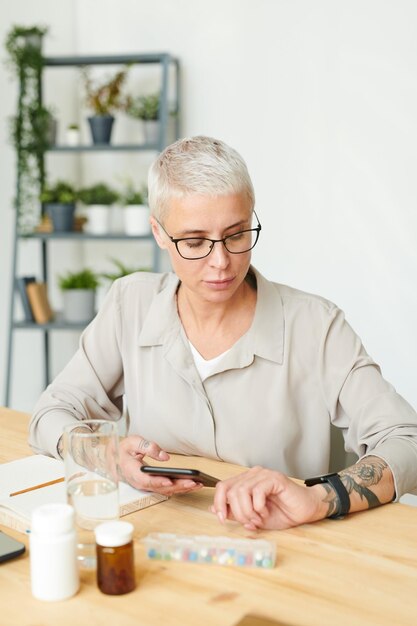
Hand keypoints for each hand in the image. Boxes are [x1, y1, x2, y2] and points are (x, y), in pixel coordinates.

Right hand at [118, 435, 202, 496]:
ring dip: (182, 489)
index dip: (159, 482)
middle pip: (161, 488)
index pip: (147, 481)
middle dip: (178, 486)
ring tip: (198, 483)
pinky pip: (167, 489)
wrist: (115, 460)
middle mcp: (140, 483)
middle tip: (193, 482)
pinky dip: (180, 488)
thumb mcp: (132, 443)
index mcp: (133, 473)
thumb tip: (164, 456)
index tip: (170, 480)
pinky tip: (192, 484)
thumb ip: (147, 446)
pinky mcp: (153, 486)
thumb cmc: (124, 451)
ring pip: (166, 490)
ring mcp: (147, 486)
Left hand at [211, 466, 327, 529]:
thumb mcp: (254, 517)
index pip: (222, 487)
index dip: (218, 503)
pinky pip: (257, 491)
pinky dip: (258, 506)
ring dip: (248, 511)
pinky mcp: (274, 478)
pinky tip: (266, 512)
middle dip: (237, 512)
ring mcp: (263, 475)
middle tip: (250, 522)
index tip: (222, 520)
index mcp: (245, 482)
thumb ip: (235, 512)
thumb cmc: (282, 512)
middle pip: (230, 490)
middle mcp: (252, 475)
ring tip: (259, 519)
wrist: (305, 510)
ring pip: (242, 491)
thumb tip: (214, 510)